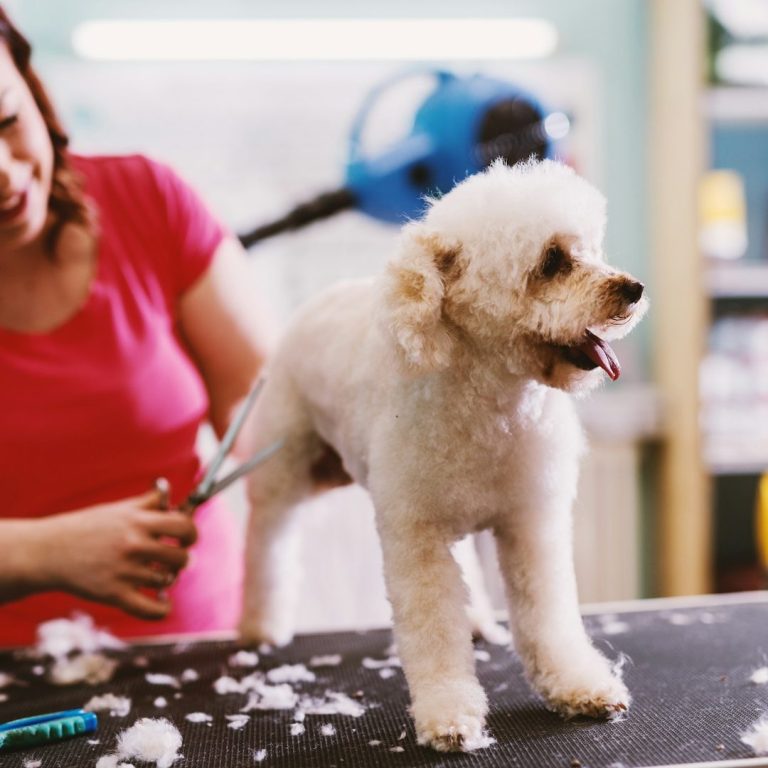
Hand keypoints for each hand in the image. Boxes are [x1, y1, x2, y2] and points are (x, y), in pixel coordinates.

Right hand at [36, 489, 197, 618]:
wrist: (48, 551)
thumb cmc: (86, 527)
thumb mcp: (118, 508)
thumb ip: (149, 503)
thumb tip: (174, 499)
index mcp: (138, 521)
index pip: (184, 527)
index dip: (190, 534)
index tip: (186, 538)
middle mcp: (135, 545)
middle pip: (181, 558)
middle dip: (181, 559)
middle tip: (171, 559)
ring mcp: (125, 571)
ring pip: (166, 580)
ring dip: (165, 579)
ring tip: (156, 574)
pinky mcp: (114, 594)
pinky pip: (150, 609)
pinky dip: (162, 609)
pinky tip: (164, 603)